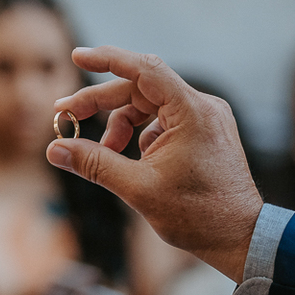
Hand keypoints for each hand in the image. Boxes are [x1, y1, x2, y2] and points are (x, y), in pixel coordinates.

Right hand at [46, 46, 262, 281]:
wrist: (239, 238)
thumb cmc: (198, 215)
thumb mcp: (137, 188)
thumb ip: (93, 163)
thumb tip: (55, 149)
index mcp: (192, 112)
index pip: (144, 69)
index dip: (107, 59)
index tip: (77, 56)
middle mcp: (201, 108)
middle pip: (138, 89)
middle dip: (99, 103)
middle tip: (64, 117)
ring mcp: (203, 119)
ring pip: (146, 105)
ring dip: (117, 123)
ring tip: (103, 151)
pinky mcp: (201, 132)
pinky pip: (159, 121)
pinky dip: (136, 134)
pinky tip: (130, 160)